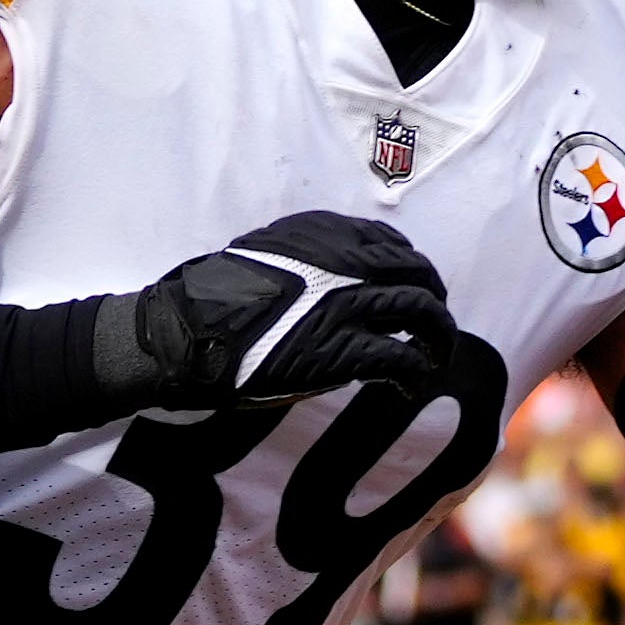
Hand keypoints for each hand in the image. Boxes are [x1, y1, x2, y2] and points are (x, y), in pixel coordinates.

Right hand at [93, 211, 496, 415]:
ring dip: (437, 339)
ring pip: (422, 313)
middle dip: (434, 301)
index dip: (412, 270)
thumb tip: (329, 273)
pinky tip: (404, 389)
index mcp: (324, 235)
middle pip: (418, 275)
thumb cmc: (215, 298)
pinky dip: (413, 374)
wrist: (188, 332)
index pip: (392, 244)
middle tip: (432, 327)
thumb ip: (306, 256)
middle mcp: (344, 262)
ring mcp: (347, 306)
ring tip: (431, 359)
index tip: (411, 289)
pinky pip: (402, 358)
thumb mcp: (267, 254)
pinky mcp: (344, 350)